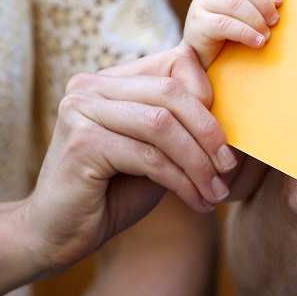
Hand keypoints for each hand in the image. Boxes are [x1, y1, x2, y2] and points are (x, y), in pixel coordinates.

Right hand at [22, 43, 237, 273]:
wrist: (58, 234)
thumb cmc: (115, 189)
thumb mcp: (158, 148)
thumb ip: (183, 123)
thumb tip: (238, 107)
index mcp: (112, 78)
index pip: (176, 61)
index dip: (208, 94)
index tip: (226, 137)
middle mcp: (91, 85)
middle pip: (171, 92)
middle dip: (209, 131)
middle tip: (229, 166)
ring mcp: (81, 110)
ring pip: (163, 125)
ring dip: (198, 162)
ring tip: (216, 190)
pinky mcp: (81, 142)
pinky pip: (148, 157)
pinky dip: (181, 181)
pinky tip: (197, 201)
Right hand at [183, 0, 281, 67]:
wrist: (200, 57)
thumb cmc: (231, 36)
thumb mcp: (248, 16)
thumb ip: (262, 7)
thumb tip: (285, 8)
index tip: (280, 3)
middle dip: (264, 4)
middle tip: (275, 22)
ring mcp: (203, 2)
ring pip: (234, 2)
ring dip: (256, 19)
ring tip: (266, 36)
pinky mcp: (198, 22)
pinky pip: (224, 24)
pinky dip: (245, 33)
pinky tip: (256, 42)